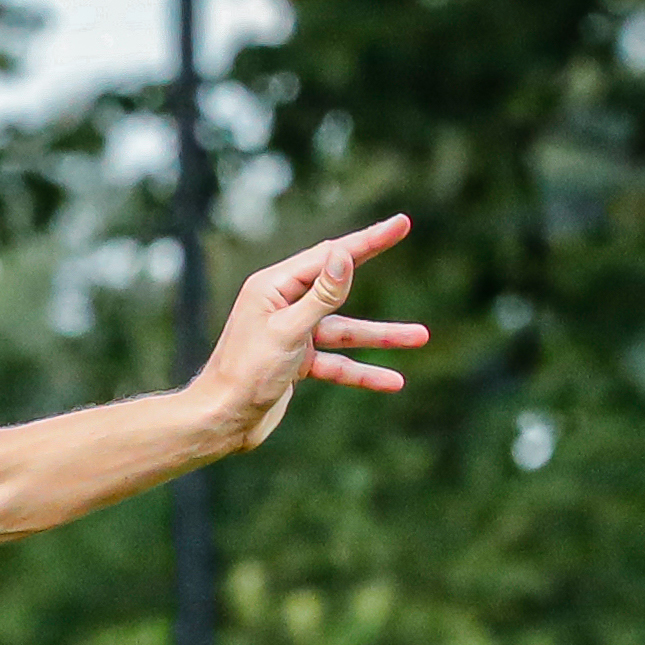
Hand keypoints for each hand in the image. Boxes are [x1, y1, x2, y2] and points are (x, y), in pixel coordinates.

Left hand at [191, 210, 426, 455]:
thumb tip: (344, 255)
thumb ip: (321, 295)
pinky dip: (363, 371)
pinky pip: (337, 362)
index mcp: (274, 286)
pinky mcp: (296, 362)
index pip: (329, 256)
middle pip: (338, 281)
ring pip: (345, 329)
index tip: (401, 223)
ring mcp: (291, 333)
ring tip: (422, 337)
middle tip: (402, 230)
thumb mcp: (289, 331)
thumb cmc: (247, 374)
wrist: (222, 421)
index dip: (368, 240)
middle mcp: (282, 304)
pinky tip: (393, 381)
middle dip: (372, 259)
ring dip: (382, 335)